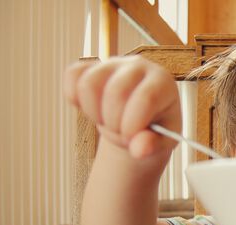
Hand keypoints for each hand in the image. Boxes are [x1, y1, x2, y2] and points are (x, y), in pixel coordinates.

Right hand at [63, 55, 181, 158]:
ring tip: (107, 121)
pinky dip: (75, 98)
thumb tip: (139, 149)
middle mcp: (138, 66)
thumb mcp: (162, 141)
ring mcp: (112, 63)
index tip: (130, 138)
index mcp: (163, 82)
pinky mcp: (90, 66)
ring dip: (93, 113)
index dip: (132, 125)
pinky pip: (73, 75)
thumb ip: (153, 146)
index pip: (145, 98)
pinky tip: (92, 110)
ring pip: (89, 83)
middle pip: (116, 92)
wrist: (137, 118)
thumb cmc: (155, 128)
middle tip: (121, 132)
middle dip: (114, 123)